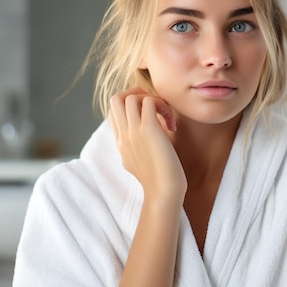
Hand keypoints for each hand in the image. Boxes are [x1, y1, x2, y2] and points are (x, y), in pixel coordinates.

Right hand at [109, 88, 185, 202]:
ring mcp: (133, 131)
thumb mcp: (137, 164)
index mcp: (120, 142)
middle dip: (135, 94)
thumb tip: (139, 138)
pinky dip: (162, 105)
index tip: (150, 116)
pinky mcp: (148, 130)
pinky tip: (171, 124)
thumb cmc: (158, 181)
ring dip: (151, 99)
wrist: (163, 192)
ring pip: (131, 96)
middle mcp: (123, 135)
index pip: (114, 112)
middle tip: (154, 106)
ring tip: (165, 116)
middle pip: (115, 99)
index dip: (131, 106)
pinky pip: (149, 101)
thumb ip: (133, 148)